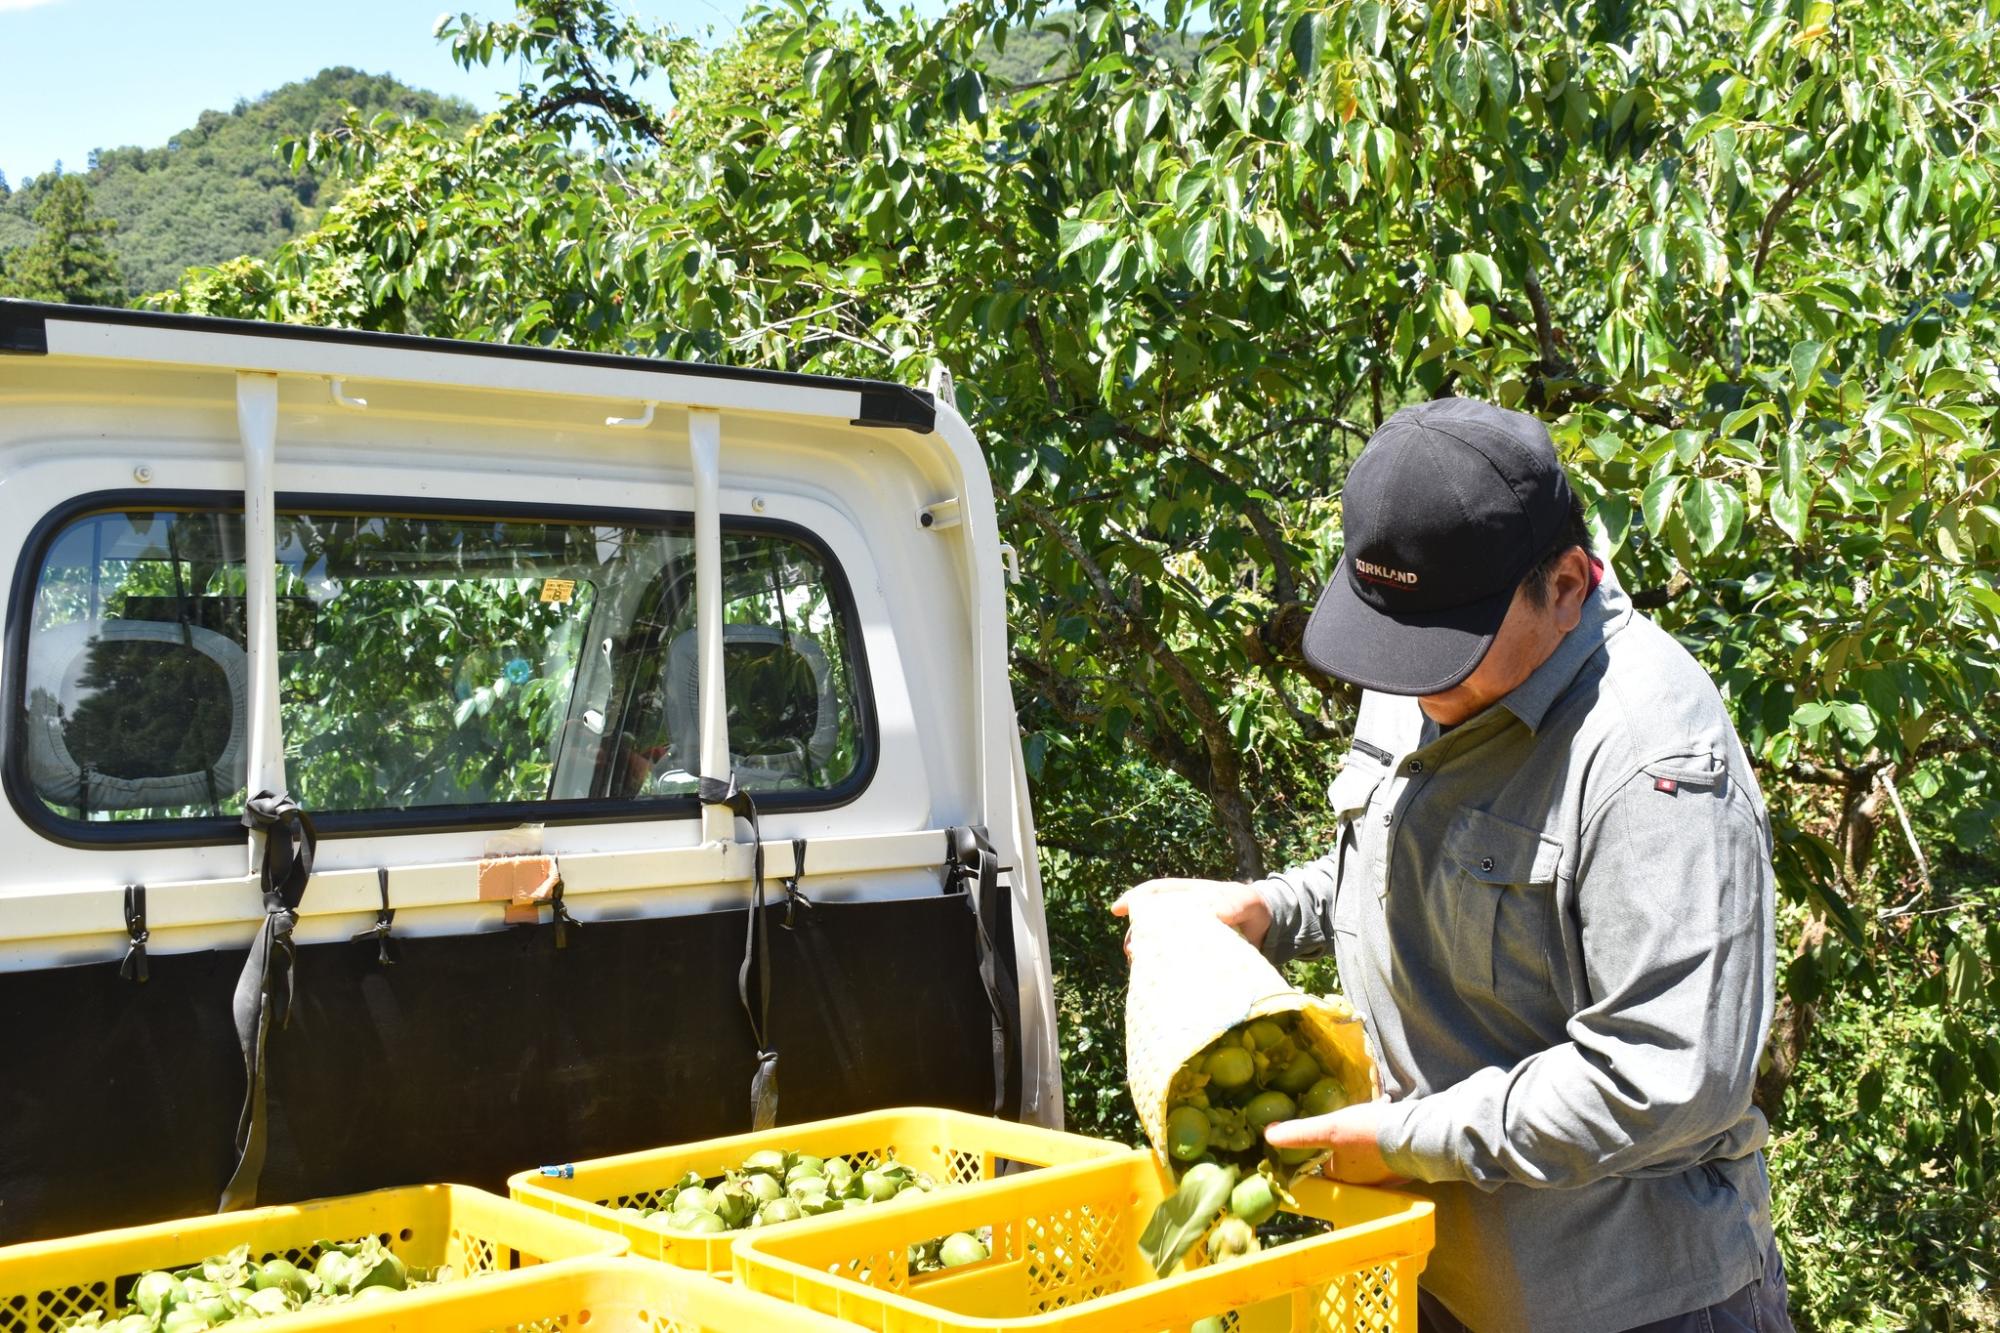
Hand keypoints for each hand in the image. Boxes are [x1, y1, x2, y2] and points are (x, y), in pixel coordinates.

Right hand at [1110, 878, 1272, 953]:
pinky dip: (1161, 966)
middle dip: (1136, 933)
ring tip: (1139, 966)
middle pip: (1151, 920)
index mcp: (1191, 895)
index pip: (1157, 892)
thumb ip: (1234, 902)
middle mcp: (1183, 913)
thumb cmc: (1254, 908)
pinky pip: (1171, 957)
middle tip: (1131, 951)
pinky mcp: (1193, 953)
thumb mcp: (1247, 901)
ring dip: (1146, 951)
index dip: (1135, 899)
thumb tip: (1215, 913)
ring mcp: (1187, 933)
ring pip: (1157, 940)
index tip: (1118, 909)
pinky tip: (1155, 978)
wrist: (1269, 928)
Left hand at [1263, 1104, 1406, 1185]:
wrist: (1419, 1135)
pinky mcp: (1401, 1159)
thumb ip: (1300, 1134)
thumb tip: (1268, 1135)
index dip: (1315, 1147)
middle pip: (1343, 1156)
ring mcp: (1385, 1172)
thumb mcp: (1330, 1129)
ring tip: (1363, 1112)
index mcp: (1343, 1179)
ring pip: (1364, 1149)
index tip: (1316, 1130)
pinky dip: (1380, 1129)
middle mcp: (1364, 1182)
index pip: (1320, 1165)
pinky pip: (1383, 1143)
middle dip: (1341, 1137)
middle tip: (1341, 1118)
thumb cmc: (1370, 1134)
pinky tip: (1384, 1111)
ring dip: (1362, 1131)